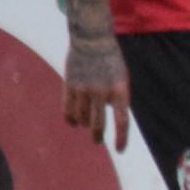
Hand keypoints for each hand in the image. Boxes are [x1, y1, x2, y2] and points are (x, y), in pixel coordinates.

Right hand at [62, 32, 129, 149]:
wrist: (92, 39)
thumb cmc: (110, 60)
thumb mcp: (121, 78)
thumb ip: (117, 98)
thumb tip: (109, 118)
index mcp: (120, 90)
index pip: (122, 120)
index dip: (121, 138)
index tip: (120, 150)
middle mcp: (102, 91)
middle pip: (98, 124)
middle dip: (98, 136)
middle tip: (98, 140)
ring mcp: (85, 89)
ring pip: (82, 119)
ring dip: (83, 124)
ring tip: (85, 124)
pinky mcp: (70, 86)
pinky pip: (68, 110)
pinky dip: (70, 119)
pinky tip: (73, 122)